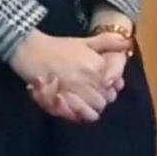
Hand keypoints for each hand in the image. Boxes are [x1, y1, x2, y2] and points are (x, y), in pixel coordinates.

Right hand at [11, 30, 129, 122]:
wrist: (30, 49)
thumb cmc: (57, 46)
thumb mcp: (84, 41)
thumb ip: (106, 42)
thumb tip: (126, 44)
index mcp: (97, 63)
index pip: (115, 86)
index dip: (109, 88)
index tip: (101, 86)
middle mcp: (89, 76)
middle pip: (107, 99)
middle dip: (101, 99)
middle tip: (90, 95)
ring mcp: (76, 87)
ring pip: (96, 107)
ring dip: (92, 107)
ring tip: (83, 102)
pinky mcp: (63, 97)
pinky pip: (82, 113)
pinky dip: (82, 114)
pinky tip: (77, 109)